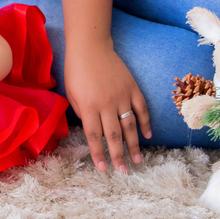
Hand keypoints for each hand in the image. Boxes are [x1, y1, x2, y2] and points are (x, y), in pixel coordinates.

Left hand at [63, 44, 151, 173]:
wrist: (90, 46)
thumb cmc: (76, 70)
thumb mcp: (72, 94)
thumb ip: (82, 113)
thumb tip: (94, 130)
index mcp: (89, 106)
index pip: (95, 136)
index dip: (99, 154)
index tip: (103, 169)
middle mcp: (106, 104)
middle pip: (114, 136)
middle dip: (118, 156)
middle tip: (123, 172)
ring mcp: (122, 96)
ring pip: (130, 126)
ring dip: (134, 145)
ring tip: (137, 161)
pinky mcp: (132, 88)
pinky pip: (141, 109)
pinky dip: (145, 123)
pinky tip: (148, 135)